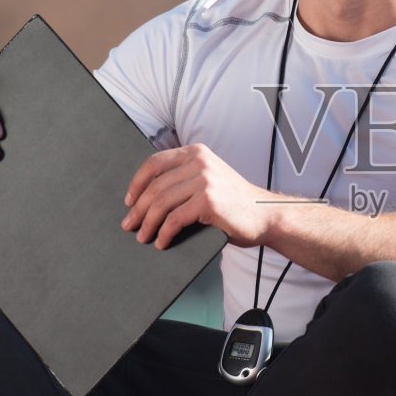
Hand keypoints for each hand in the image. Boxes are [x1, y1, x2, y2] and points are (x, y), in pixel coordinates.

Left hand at [121, 144, 271, 247]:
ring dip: (147, 223)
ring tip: (143, 237)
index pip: (154, 163)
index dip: (137, 183)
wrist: (266, 215)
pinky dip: (164, 233)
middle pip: (155, 186)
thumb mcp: (209, 179)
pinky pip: (175, 219)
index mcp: (197, 153)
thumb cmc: (235, 203)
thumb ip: (184, 178)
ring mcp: (205, 181)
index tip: (129, 201)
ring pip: (161, 203)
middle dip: (138, 209)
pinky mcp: (208, 201)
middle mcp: (200, 162)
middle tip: (129, 225)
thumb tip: (146, 198)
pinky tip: (162, 242)